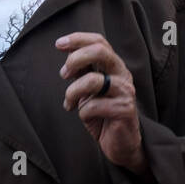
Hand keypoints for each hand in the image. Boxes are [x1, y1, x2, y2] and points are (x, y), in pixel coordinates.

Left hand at [57, 32, 146, 173]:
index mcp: (114, 66)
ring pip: (92, 80)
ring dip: (72, 92)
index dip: (78, 39)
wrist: (121, 144)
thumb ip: (82, 71)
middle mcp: (122, 74)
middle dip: (75, 59)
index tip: (58, 44)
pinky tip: (86, 117)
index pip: (99, 42)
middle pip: (100, 51)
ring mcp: (126, 91)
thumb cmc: (103, 114)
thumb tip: (67, 52)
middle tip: (63, 74)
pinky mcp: (125, 109)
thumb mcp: (89, 89)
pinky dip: (82, 112)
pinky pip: (93, 106)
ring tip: (69, 103)